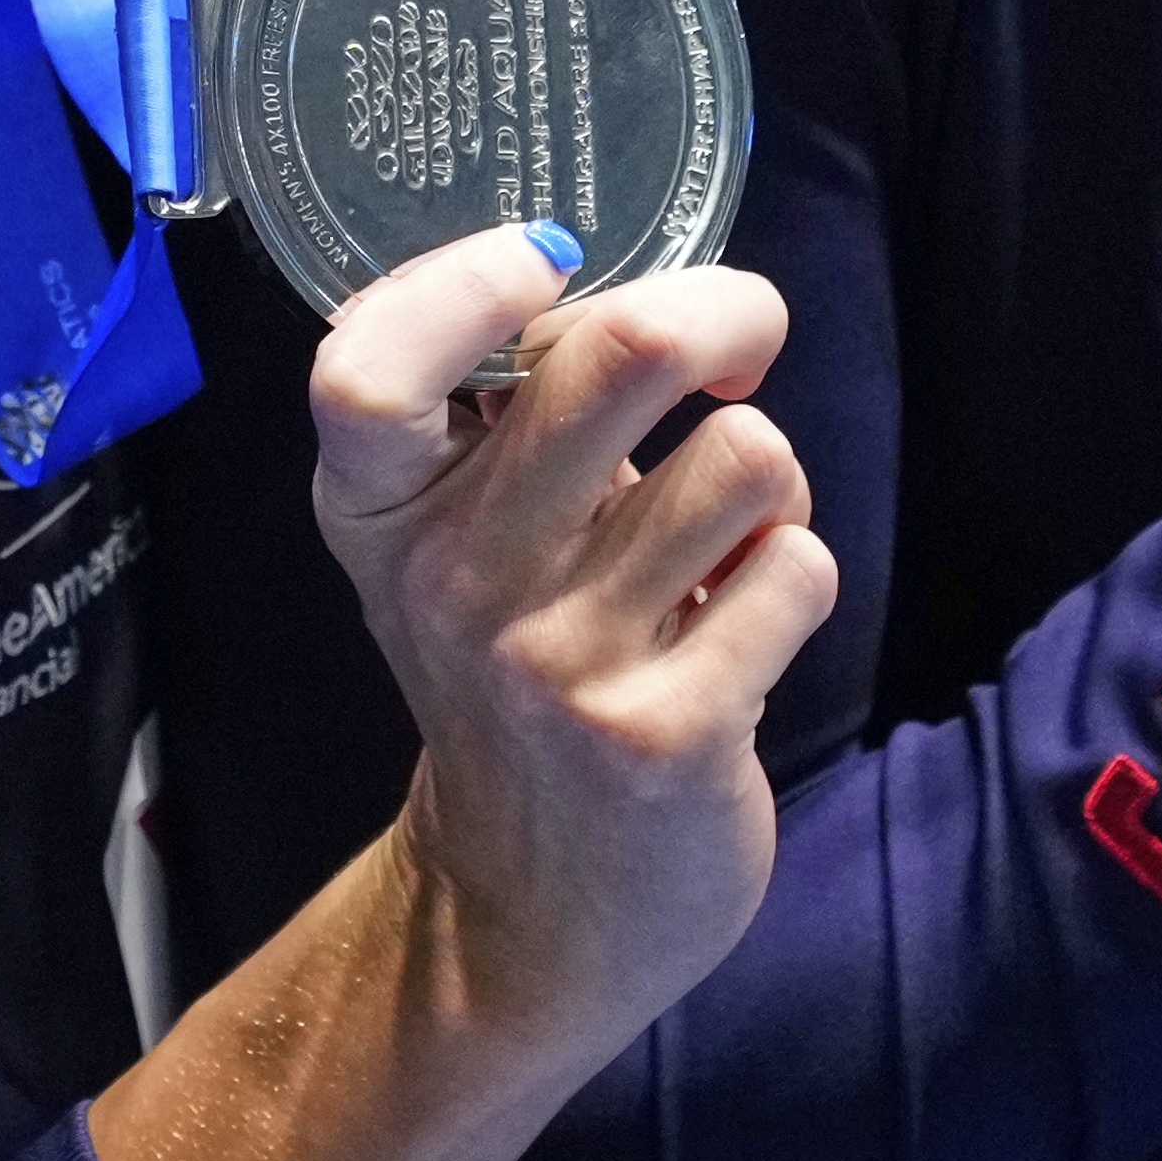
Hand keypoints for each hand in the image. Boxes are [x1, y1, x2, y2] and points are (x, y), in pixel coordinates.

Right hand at [307, 225, 836, 1071]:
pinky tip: (741, 625)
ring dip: (765, 480)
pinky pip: (795, 567)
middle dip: (724, 313)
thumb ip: (513, 420)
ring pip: (745, 455)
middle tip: (739, 340)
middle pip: (620, 353)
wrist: (534, 901)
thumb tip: (662, 289)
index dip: (459, 284)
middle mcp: (455, 577)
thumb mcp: (457, 543)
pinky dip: (792, 575)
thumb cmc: (519, 667)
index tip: (545, 259)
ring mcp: (557, 660)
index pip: (366, 375)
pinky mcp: (663, 733)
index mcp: (383, 510)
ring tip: (726, 537)